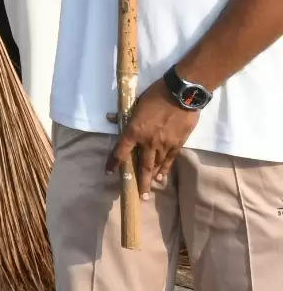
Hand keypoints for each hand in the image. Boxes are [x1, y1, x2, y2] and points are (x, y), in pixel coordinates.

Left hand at [108, 79, 199, 198]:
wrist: (181, 94)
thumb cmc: (155, 95)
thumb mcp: (136, 103)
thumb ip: (125, 115)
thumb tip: (111, 118)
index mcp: (134, 131)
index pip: (120, 151)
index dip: (113, 163)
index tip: (108, 172)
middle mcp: (148, 141)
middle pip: (142, 166)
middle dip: (139, 182)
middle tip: (139, 196)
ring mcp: (164, 144)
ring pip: (156, 165)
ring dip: (152, 178)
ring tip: (149, 191)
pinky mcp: (177, 144)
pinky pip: (169, 161)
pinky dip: (165, 170)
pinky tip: (162, 179)